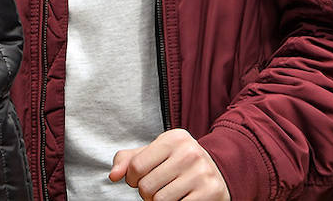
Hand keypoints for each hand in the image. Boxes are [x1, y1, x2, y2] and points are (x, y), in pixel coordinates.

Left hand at [109, 129, 229, 200]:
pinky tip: (180, 199)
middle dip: (145, 192)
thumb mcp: (155, 153)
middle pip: (146, 186)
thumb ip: (128, 159)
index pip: (136, 165)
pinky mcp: (210, 193)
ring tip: (166, 195)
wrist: (219, 171)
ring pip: (160, 200)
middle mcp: (189, 153)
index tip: (137, 179)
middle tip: (155, 189)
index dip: (131, 178)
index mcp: (173, 138)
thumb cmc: (178, 161)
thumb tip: (113, 175)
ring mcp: (201, 173)